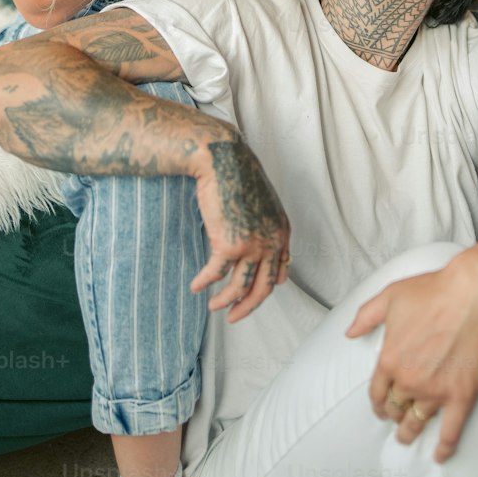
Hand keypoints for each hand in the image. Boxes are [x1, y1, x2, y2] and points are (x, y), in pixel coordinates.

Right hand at [190, 136, 290, 322]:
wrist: (224, 159)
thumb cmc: (238, 175)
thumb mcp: (261, 201)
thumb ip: (262, 224)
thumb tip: (252, 243)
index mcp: (282, 231)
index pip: (280, 271)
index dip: (266, 287)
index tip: (251, 295)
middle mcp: (272, 241)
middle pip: (263, 288)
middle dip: (247, 307)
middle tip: (233, 317)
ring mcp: (252, 245)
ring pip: (240, 287)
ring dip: (225, 301)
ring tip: (212, 306)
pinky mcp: (229, 245)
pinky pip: (215, 274)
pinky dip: (204, 283)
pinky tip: (195, 286)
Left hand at [345, 252, 477, 462]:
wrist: (471, 292)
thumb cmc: (430, 291)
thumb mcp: (390, 296)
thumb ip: (366, 316)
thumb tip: (348, 333)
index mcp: (389, 359)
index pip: (376, 392)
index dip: (376, 403)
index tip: (380, 408)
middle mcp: (408, 380)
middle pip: (395, 408)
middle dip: (392, 416)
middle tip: (395, 420)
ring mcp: (435, 391)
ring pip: (417, 422)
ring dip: (409, 432)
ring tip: (406, 437)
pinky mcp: (461, 395)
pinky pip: (451, 430)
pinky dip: (445, 447)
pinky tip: (439, 456)